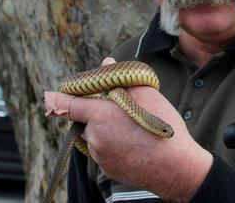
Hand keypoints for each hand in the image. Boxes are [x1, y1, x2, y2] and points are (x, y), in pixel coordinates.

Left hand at [44, 57, 212, 201]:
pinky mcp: (108, 170)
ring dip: (107, 131)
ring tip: (133, 129)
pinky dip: (114, 146)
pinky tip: (135, 144)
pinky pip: (105, 152)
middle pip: (84, 120)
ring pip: (95, 137)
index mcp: (98, 116)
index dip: (61, 97)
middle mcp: (94, 138)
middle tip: (120, 110)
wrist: (176, 168)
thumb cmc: (162, 127)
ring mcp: (100, 157)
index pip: (66, 104)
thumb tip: (105, 63)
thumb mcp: (146, 93)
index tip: (58, 94)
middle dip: (97, 114)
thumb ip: (120, 77)